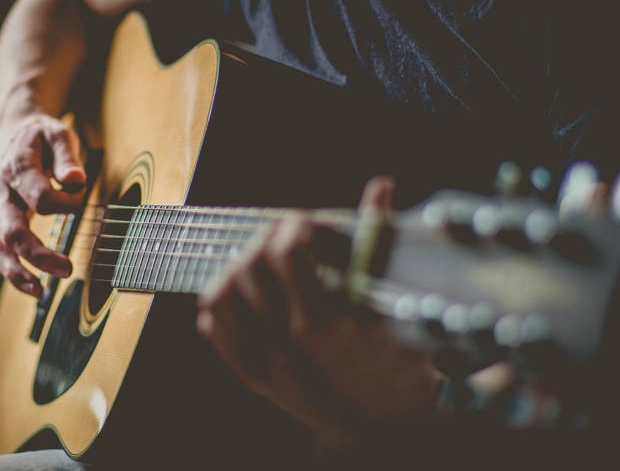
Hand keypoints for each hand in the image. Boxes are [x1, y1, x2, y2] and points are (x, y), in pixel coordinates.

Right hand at [0, 113, 86, 296]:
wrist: (11, 136)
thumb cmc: (40, 137)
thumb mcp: (58, 134)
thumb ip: (66, 156)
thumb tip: (74, 179)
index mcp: (16, 167)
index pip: (41, 198)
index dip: (67, 202)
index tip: (81, 192)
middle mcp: (0, 191)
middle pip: (13, 230)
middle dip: (38, 254)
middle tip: (67, 269)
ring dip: (17, 272)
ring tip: (40, 292)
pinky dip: (11, 272)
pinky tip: (32, 287)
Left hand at [196, 177, 439, 444]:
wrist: (389, 435)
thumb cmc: (403, 369)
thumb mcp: (401, 307)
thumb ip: (382, 240)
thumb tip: (381, 184)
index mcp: (325, 323)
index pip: (285, 252)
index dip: (294, 226)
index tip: (307, 224)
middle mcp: (287, 344)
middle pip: (247, 267)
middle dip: (265, 241)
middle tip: (285, 237)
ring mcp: (265, 363)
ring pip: (220, 297)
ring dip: (238, 268)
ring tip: (262, 261)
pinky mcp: (254, 377)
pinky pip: (215, 329)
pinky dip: (222, 304)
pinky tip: (245, 295)